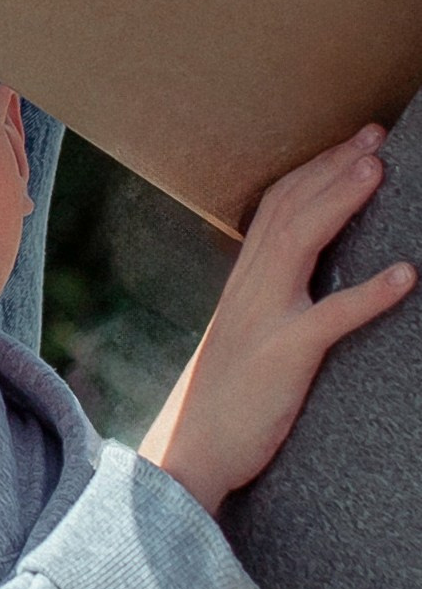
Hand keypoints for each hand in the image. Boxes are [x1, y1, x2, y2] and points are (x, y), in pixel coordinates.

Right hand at [140, 126, 415, 514]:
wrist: (188, 453)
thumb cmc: (223, 400)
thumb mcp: (245, 337)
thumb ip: (271, 303)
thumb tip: (307, 283)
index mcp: (244, 281)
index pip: (277, 206)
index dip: (315, 169)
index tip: (352, 143)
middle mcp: (251, 288)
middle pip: (292, 208)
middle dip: (334, 167)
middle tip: (376, 135)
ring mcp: (265, 318)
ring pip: (302, 242)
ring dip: (342, 201)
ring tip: (379, 170)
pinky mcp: (284, 356)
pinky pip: (331, 318)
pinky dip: (370, 294)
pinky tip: (406, 275)